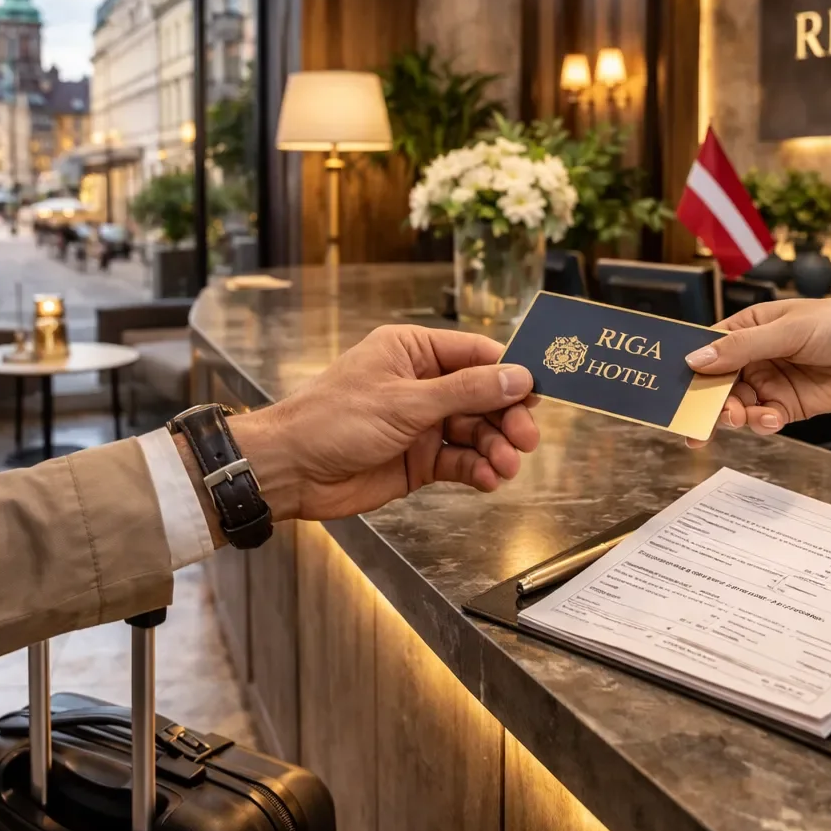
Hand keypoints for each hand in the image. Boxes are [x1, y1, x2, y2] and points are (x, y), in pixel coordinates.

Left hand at [224, 325, 539, 519]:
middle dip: (507, 418)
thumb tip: (516, 377)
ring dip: (495, 449)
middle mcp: (421, 384)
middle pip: (484, 397)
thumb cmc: (331, 420)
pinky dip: (478, 470)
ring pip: (476, 432)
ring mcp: (421, 424)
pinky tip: (489, 479)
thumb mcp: (404, 402)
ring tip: (505, 467)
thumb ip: (465, 392)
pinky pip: (460, 461)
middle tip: (525, 439)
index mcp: (413, 351)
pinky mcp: (419, 460)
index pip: (477, 355)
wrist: (291, 471)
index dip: (510, 373)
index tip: (539, 393)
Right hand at [682, 293, 830, 445]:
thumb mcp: (788, 330)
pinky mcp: (788, 406)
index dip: (689, 369)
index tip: (674, 391)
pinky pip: (763, 420)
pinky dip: (762, 424)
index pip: (707, 349)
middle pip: (716, 384)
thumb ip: (742, 348)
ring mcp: (771, 383)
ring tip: (744, 418)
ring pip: (737, 406)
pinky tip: (774, 419)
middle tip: (706, 419)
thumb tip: (695, 360)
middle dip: (709, 402)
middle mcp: (754, 357)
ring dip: (736, 416)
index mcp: (747, 328)